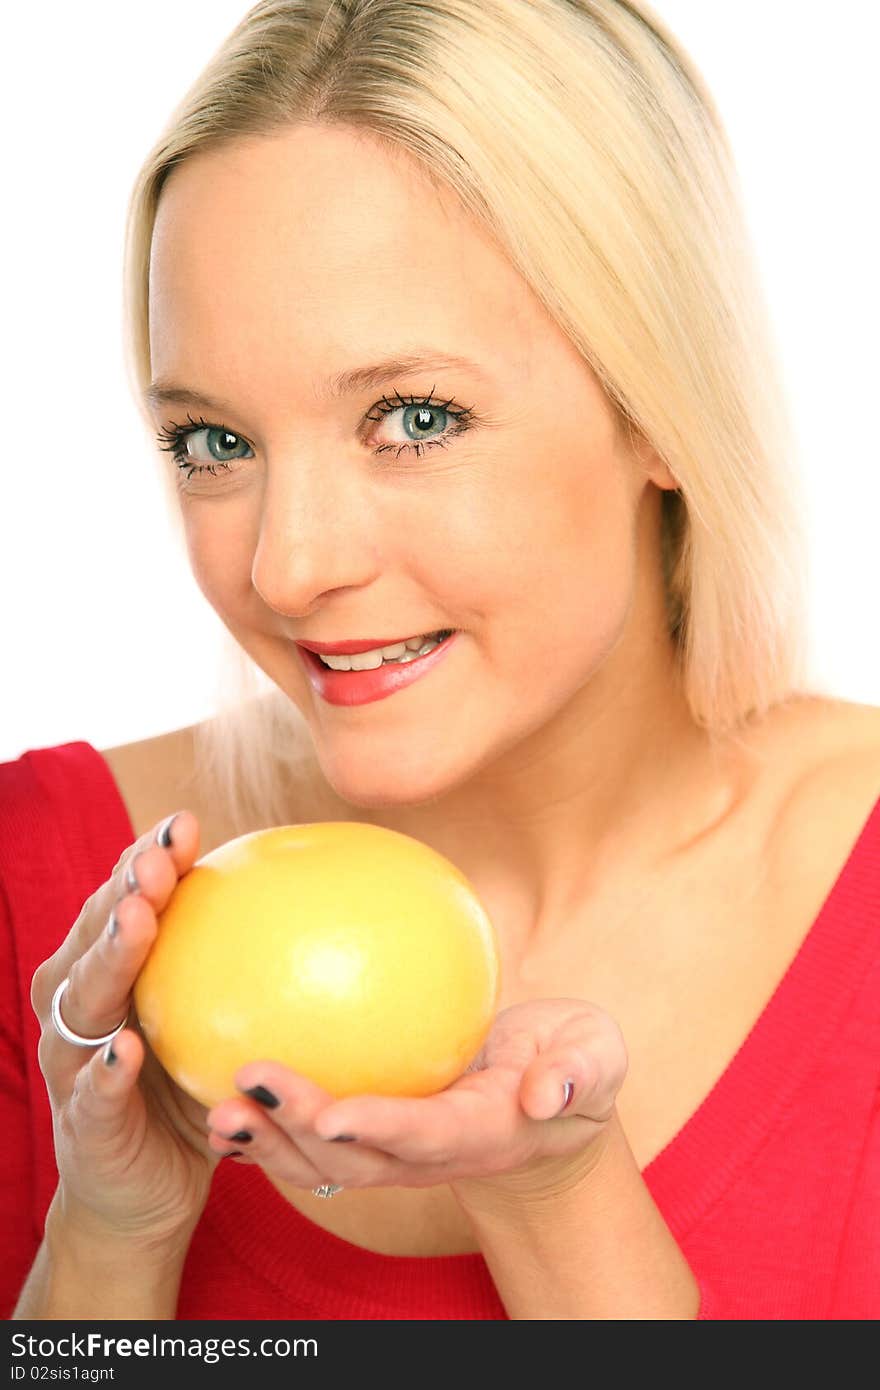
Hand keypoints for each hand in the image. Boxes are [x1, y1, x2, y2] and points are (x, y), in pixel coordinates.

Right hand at [30, 810, 217, 1255]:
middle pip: (97, 935)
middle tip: (158, 859)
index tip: (185, 823)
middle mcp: (82, 1009)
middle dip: (124, 891)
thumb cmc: (189, 1095)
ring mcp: (73, 1065)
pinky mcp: (83, 1124)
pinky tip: (128, 1050)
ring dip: (109, 957)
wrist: (143, 1195)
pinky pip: (93, 1094)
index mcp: (113, 976)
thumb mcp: (223, 1029)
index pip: (127, 903)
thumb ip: (253, 974)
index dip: (148, 860)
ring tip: (138, 920)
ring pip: (82, 1000)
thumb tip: (335, 909)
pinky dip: (106, 1071)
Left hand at [203, 999, 628, 1197]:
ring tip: (218, 1109)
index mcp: (482, 1131)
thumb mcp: (597, 1056)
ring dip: (271, 1142)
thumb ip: (580, 1071)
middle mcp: (431, 1152)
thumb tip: (547, 1090)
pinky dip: (273, 1131)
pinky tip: (227, 1102)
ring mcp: (400, 1151)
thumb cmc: (575, 1064)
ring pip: (326, 1161)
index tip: (330, 1113)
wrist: (550, 1102)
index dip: (379, 1128)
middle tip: (248, 1085)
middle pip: (357, 1158)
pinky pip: (319, 1140)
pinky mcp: (379, 1135)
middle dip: (300, 1131)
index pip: (425, 1134)